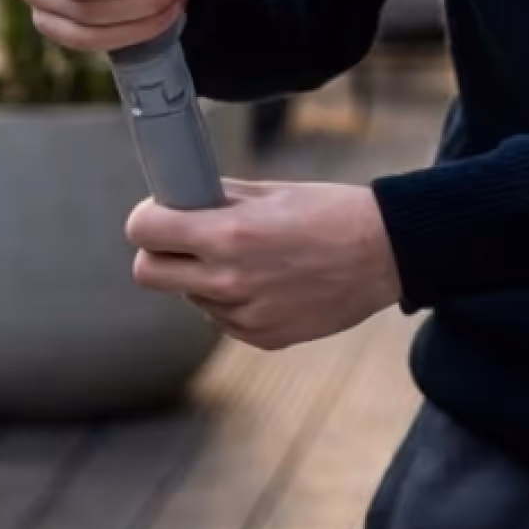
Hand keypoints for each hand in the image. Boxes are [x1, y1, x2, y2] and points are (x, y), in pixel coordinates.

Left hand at [127, 179, 402, 349]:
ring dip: (200, 277)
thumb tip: (179, 199)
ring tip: (243, 256)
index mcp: (229, 234)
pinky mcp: (262, 337)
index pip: (145, 233)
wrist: (384, 253)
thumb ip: (218, 198)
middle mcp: (230, 280)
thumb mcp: (269, 191)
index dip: (146, 220)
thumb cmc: (329, 211)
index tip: (156, 215)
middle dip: (157, 254)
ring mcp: (245, 316)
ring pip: (189, 297)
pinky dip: (230, 299)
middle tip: (181, 239)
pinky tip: (266, 279)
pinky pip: (222, 317)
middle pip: (148, 275)